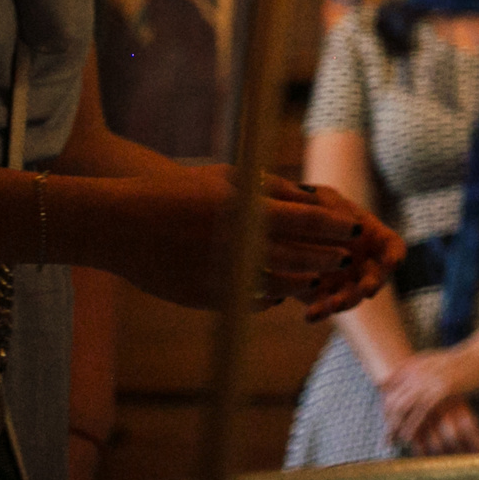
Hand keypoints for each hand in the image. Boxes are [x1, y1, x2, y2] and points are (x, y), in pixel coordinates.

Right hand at [87, 164, 403, 314]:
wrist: (121, 225)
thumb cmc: (176, 193)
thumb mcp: (224, 179)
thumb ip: (269, 190)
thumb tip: (309, 198)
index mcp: (247, 213)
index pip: (309, 222)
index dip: (338, 228)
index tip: (358, 229)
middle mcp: (238, 246)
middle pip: (301, 256)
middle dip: (330, 257)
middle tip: (348, 258)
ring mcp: (222, 275)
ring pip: (280, 284)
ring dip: (304, 282)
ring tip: (319, 278)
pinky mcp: (205, 297)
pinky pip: (248, 301)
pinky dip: (269, 296)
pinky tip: (280, 292)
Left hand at [275, 180, 404, 318]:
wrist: (282, 224)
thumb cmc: (308, 205)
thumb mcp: (321, 198)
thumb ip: (334, 208)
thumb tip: (352, 226)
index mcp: (371, 237)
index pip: (393, 246)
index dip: (396, 254)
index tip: (394, 261)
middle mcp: (362, 262)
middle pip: (376, 277)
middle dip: (373, 284)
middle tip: (368, 290)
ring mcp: (343, 281)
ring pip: (351, 297)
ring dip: (346, 302)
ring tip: (333, 305)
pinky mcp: (319, 295)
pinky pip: (323, 307)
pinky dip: (319, 313)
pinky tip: (310, 315)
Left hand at [379, 347, 478, 452]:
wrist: (478, 356)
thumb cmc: (457, 361)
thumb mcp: (431, 360)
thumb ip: (413, 367)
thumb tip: (396, 379)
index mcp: (412, 366)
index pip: (389, 389)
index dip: (385, 407)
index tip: (386, 422)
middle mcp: (416, 373)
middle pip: (392, 401)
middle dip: (387, 421)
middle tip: (386, 437)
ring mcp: (427, 382)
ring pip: (402, 408)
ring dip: (395, 426)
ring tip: (392, 440)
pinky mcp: (440, 391)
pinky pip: (420, 412)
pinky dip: (411, 426)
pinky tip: (408, 437)